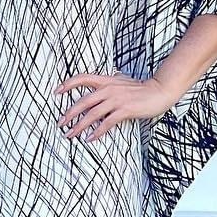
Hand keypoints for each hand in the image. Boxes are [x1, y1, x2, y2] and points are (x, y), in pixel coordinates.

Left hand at [52, 72, 175, 141]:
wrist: (160, 90)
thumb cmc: (142, 88)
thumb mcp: (122, 81)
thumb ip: (110, 83)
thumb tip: (103, 83)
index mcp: (106, 81)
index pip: (82, 78)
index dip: (68, 84)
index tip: (56, 92)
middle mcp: (108, 89)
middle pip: (83, 101)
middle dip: (69, 113)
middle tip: (60, 123)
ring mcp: (116, 99)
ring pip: (92, 114)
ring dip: (79, 126)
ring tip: (71, 134)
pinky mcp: (125, 110)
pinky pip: (107, 123)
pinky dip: (97, 132)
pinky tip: (90, 138)